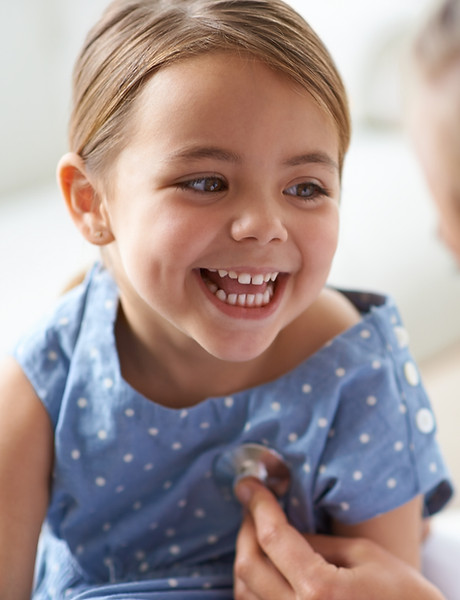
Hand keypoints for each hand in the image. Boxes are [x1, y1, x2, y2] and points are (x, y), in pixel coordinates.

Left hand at [234, 478, 444, 599]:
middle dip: (245, 529)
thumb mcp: (363, 554)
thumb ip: (316, 541)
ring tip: (257, 532)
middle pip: (248, 566)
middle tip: (252, 505)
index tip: (249, 484)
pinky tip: (267, 566)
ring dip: (246, 557)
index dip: (258, 505)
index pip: (272, 537)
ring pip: (245, 593)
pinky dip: (254, 585)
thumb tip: (281, 527)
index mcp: (319, 590)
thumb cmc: (404, 596)